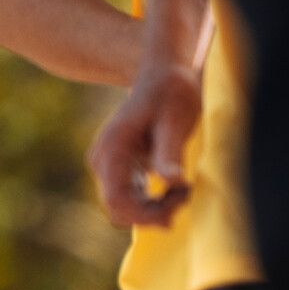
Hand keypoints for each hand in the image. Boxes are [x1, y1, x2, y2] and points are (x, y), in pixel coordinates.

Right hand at [89, 62, 202, 230]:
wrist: (165, 75)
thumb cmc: (172, 93)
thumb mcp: (175, 121)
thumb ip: (169, 152)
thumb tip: (171, 181)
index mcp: (111, 149)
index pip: (117, 202)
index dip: (147, 215)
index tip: (179, 201)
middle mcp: (102, 160)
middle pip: (119, 209)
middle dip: (153, 212)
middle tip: (186, 194)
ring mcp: (107, 165)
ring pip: (125, 207)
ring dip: (154, 208)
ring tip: (184, 189)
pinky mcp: (118, 167)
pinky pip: (130, 198)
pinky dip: (152, 201)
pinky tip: (175, 188)